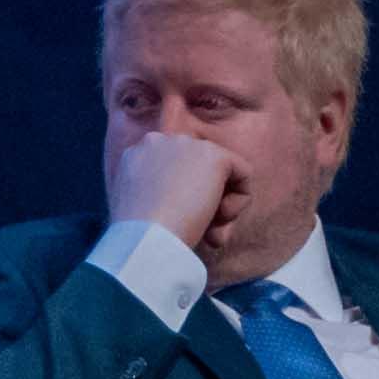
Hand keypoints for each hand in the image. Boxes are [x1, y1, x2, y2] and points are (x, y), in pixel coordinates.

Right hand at [106, 128, 241, 264]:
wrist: (143, 238)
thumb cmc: (137, 235)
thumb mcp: (137, 209)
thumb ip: (157, 195)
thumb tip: (190, 205)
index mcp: (136, 154)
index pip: (172, 170)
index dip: (181, 199)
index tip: (178, 225)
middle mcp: (160, 140)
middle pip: (197, 169)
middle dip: (203, 200)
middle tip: (201, 233)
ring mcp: (187, 144)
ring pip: (219, 172)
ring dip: (220, 205)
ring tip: (210, 232)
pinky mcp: (213, 155)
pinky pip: (242, 173)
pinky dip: (239, 201)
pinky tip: (220, 219)